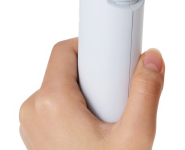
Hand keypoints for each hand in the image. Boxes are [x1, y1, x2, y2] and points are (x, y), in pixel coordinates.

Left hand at [19, 38, 164, 149]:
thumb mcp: (135, 137)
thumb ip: (146, 92)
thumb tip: (152, 59)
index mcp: (51, 101)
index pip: (66, 50)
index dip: (93, 47)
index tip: (114, 56)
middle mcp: (34, 109)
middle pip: (66, 69)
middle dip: (96, 75)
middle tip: (118, 97)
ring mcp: (32, 125)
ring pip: (62, 89)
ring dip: (89, 94)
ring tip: (110, 120)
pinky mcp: (37, 137)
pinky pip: (57, 108)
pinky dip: (79, 109)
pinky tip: (98, 130)